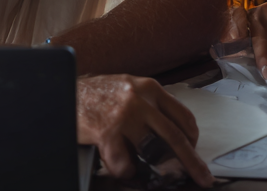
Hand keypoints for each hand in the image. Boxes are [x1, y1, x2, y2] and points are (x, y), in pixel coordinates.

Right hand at [77, 74, 211, 186]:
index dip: (193, 139)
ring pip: (152, 151)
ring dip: (149, 166)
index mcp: (150, 88)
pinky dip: (124, 170)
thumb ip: (151, 106)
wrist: (65, 91)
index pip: (183, 116)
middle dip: (192, 162)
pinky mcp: (107, 131)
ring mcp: (125, 115)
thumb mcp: (130, 90)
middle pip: (176, 136)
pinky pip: (125, 162)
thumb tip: (171, 135)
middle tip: (201, 177)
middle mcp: (140, 99)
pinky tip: (117, 164)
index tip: (195, 153)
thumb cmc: (98, 95)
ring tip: (138, 167)